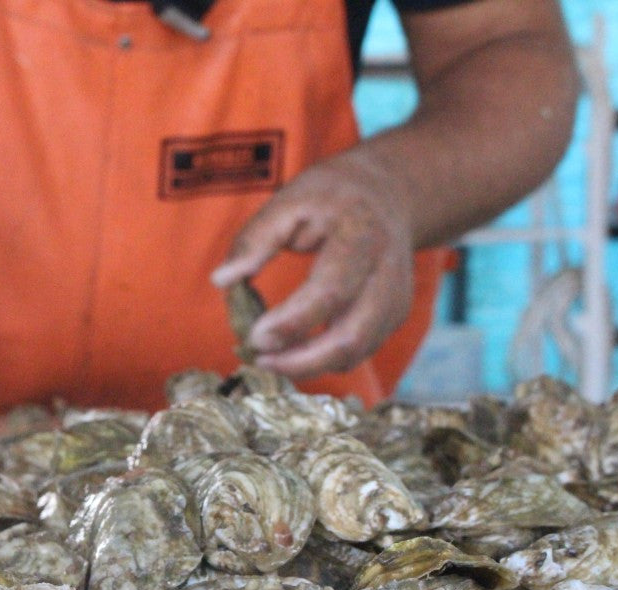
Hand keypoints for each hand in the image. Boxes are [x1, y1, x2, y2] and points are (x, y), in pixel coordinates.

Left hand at [211, 153, 414, 379]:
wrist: (385, 194)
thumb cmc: (329, 199)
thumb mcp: (288, 202)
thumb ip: (254, 240)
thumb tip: (221, 280)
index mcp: (360, 236)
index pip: (330, 291)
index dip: (293, 322)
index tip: (254, 338)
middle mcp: (387, 271)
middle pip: (352, 335)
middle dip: (302, 361)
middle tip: (259, 360)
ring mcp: (395, 297)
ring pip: (357, 352)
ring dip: (310, 367)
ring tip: (270, 360)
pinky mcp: (394, 315)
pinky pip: (358, 351)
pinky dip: (324, 361)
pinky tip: (293, 353)